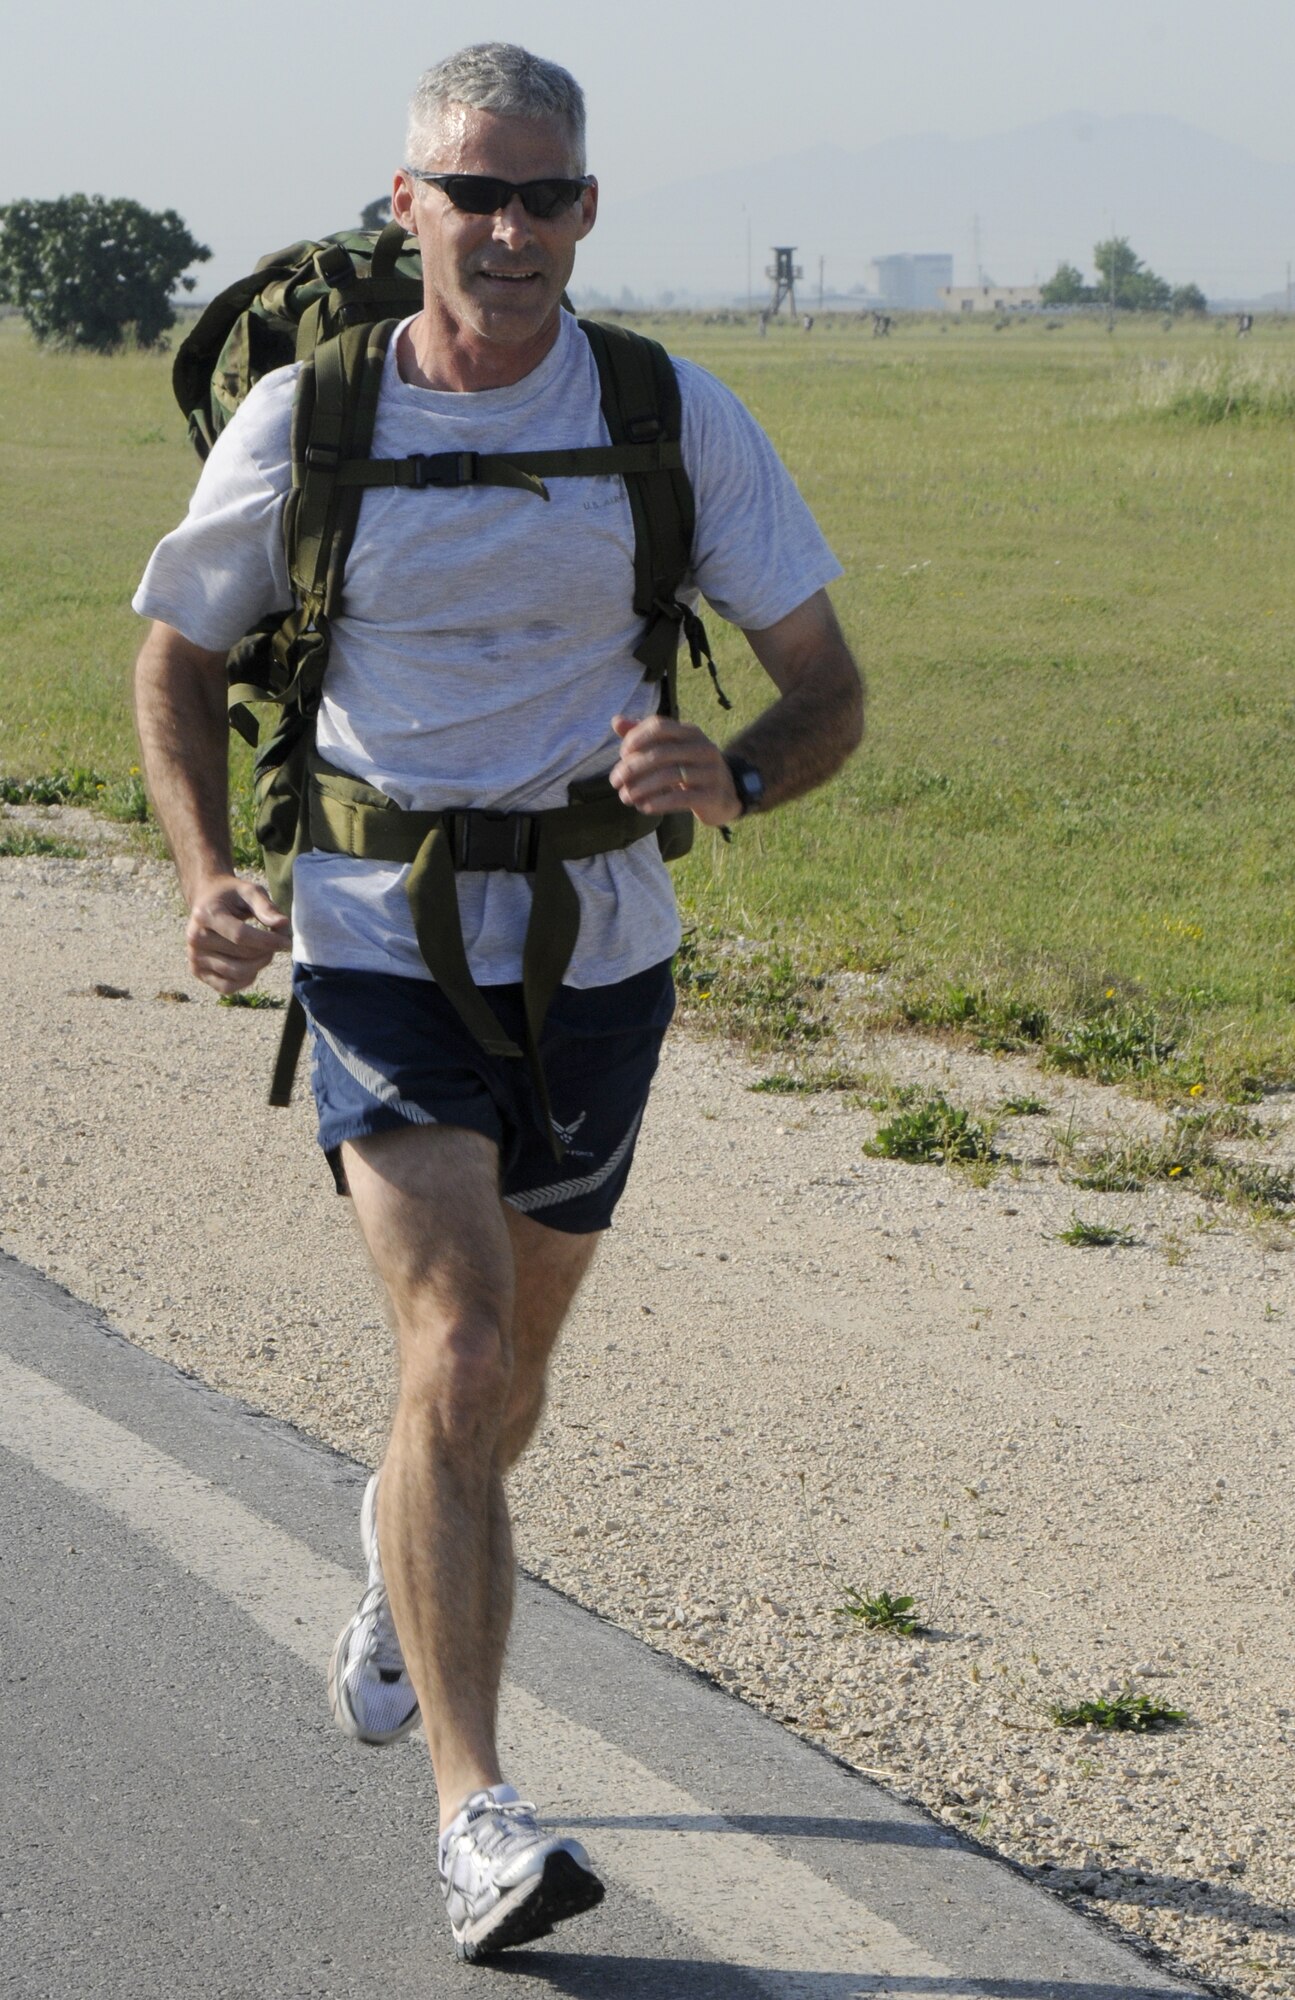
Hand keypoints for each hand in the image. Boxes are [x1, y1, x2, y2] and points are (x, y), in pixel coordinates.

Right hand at [186, 875, 290, 993]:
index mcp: (205, 914)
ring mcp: (194, 956)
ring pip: (237, 973)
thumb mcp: (249, 891)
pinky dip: (246, 979)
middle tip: (277, 943)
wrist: (206, 902)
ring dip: (260, 965)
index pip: (241, 935)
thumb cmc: (231, 896)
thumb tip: (283, 924)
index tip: (286, 941)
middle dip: (267, 951)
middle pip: (242, 955)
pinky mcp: (196, 971)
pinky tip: (252, 965)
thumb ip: (266, 907)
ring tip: (266, 952)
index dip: (268, 941)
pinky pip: (227, 987)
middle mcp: (195, 938)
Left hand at [610, 714, 740, 827]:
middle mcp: (703, 748)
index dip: (636, 738)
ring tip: (625, 798)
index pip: (659, 726)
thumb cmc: (690, 768)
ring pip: (669, 776)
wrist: (727, 793)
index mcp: (691, 732)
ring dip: (641, 788)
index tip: (622, 755)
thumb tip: (616, 721)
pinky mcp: (712, 795)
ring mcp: (710, 772)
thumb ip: (644, 735)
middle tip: (615, 782)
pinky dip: (658, 803)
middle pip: (660, 753)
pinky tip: (643, 807)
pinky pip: (681, 798)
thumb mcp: (671, 749)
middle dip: (632, 768)